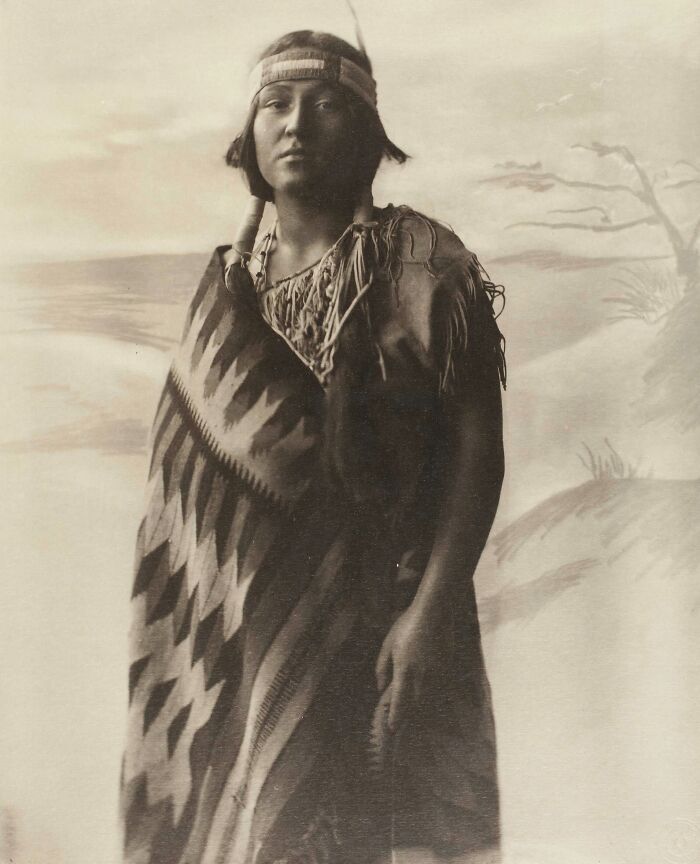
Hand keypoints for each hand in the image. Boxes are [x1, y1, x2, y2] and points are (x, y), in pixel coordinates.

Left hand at [374, 599, 451, 732]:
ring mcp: (437, 672)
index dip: (396, 716)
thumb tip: (380, 686)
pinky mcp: (448, 667)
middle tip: (400, 718)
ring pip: (429, 696)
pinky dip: (431, 692)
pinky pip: (438, 686)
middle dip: (408, 712)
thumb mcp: (388, 643)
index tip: (392, 728)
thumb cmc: (407, 625)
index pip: (400, 700)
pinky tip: (426, 688)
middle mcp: (422, 675)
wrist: (434, 611)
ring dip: (420, 704)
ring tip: (412, 705)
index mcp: (405, 669)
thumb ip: (382, 667)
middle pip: (416, 703)